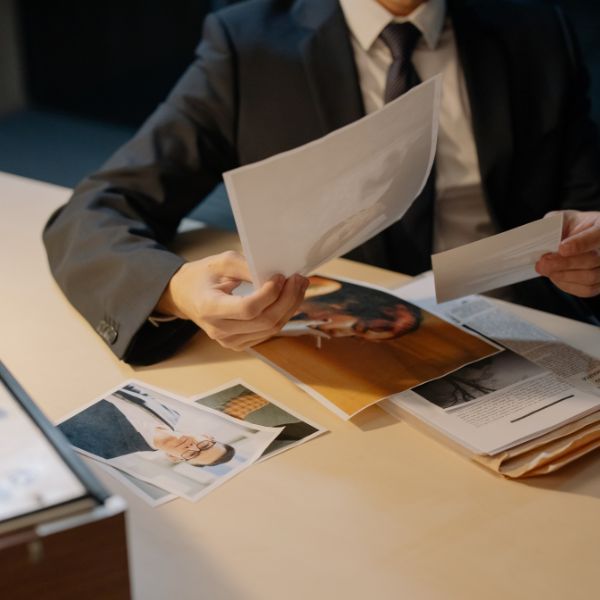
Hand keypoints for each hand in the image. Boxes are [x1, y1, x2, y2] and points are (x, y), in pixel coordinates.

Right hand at [156, 250, 308, 349]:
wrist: (186, 296)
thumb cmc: (203, 276)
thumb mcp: (221, 262)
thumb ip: (247, 267)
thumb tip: (275, 275)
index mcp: (210, 308)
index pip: (248, 308)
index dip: (270, 294)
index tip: (280, 277)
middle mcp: (219, 330)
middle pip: (265, 321)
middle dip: (288, 299)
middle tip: (299, 279)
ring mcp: (229, 341)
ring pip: (271, 329)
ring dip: (290, 307)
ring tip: (298, 286)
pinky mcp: (239, 344)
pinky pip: (268, 333)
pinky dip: (282, 316)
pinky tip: (288, 299)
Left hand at [535, 210, 599, 297]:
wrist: (579, 236)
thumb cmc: (571, 227)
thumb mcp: (561, 218)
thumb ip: (553, 224)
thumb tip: (540, 238)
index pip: (596, 236)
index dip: (579, 244)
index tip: (561, 249)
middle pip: (592, 260)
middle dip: (564, 264)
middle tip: (542, 263)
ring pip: (590, 277)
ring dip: (563, 275)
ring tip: (546, 270)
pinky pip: (587, 289)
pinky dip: (567, 285)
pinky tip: (555, 277)